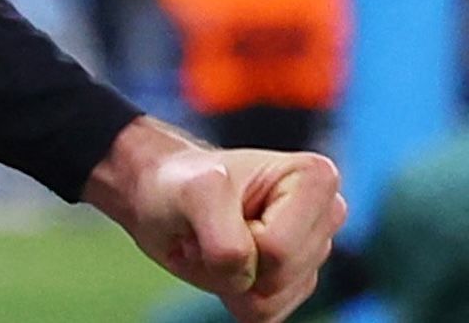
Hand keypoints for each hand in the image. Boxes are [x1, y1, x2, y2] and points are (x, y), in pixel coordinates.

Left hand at [82, 117, 344, 322]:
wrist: (160, 196)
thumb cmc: (179, 185)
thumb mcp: (191, 194)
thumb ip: (222, 235)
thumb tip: (244, 275)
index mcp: (316, 178)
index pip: (277, 247)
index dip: (236, 236)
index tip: (221, 207)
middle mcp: (327, 215)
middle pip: (280, 276)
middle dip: (233, 261)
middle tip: (210, 227)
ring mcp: (315, 253)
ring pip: (271, 300)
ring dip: (228, 278)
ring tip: (216, 240)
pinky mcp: (297, 284)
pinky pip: (265, 315)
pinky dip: (233, 295)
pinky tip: (225, 260)